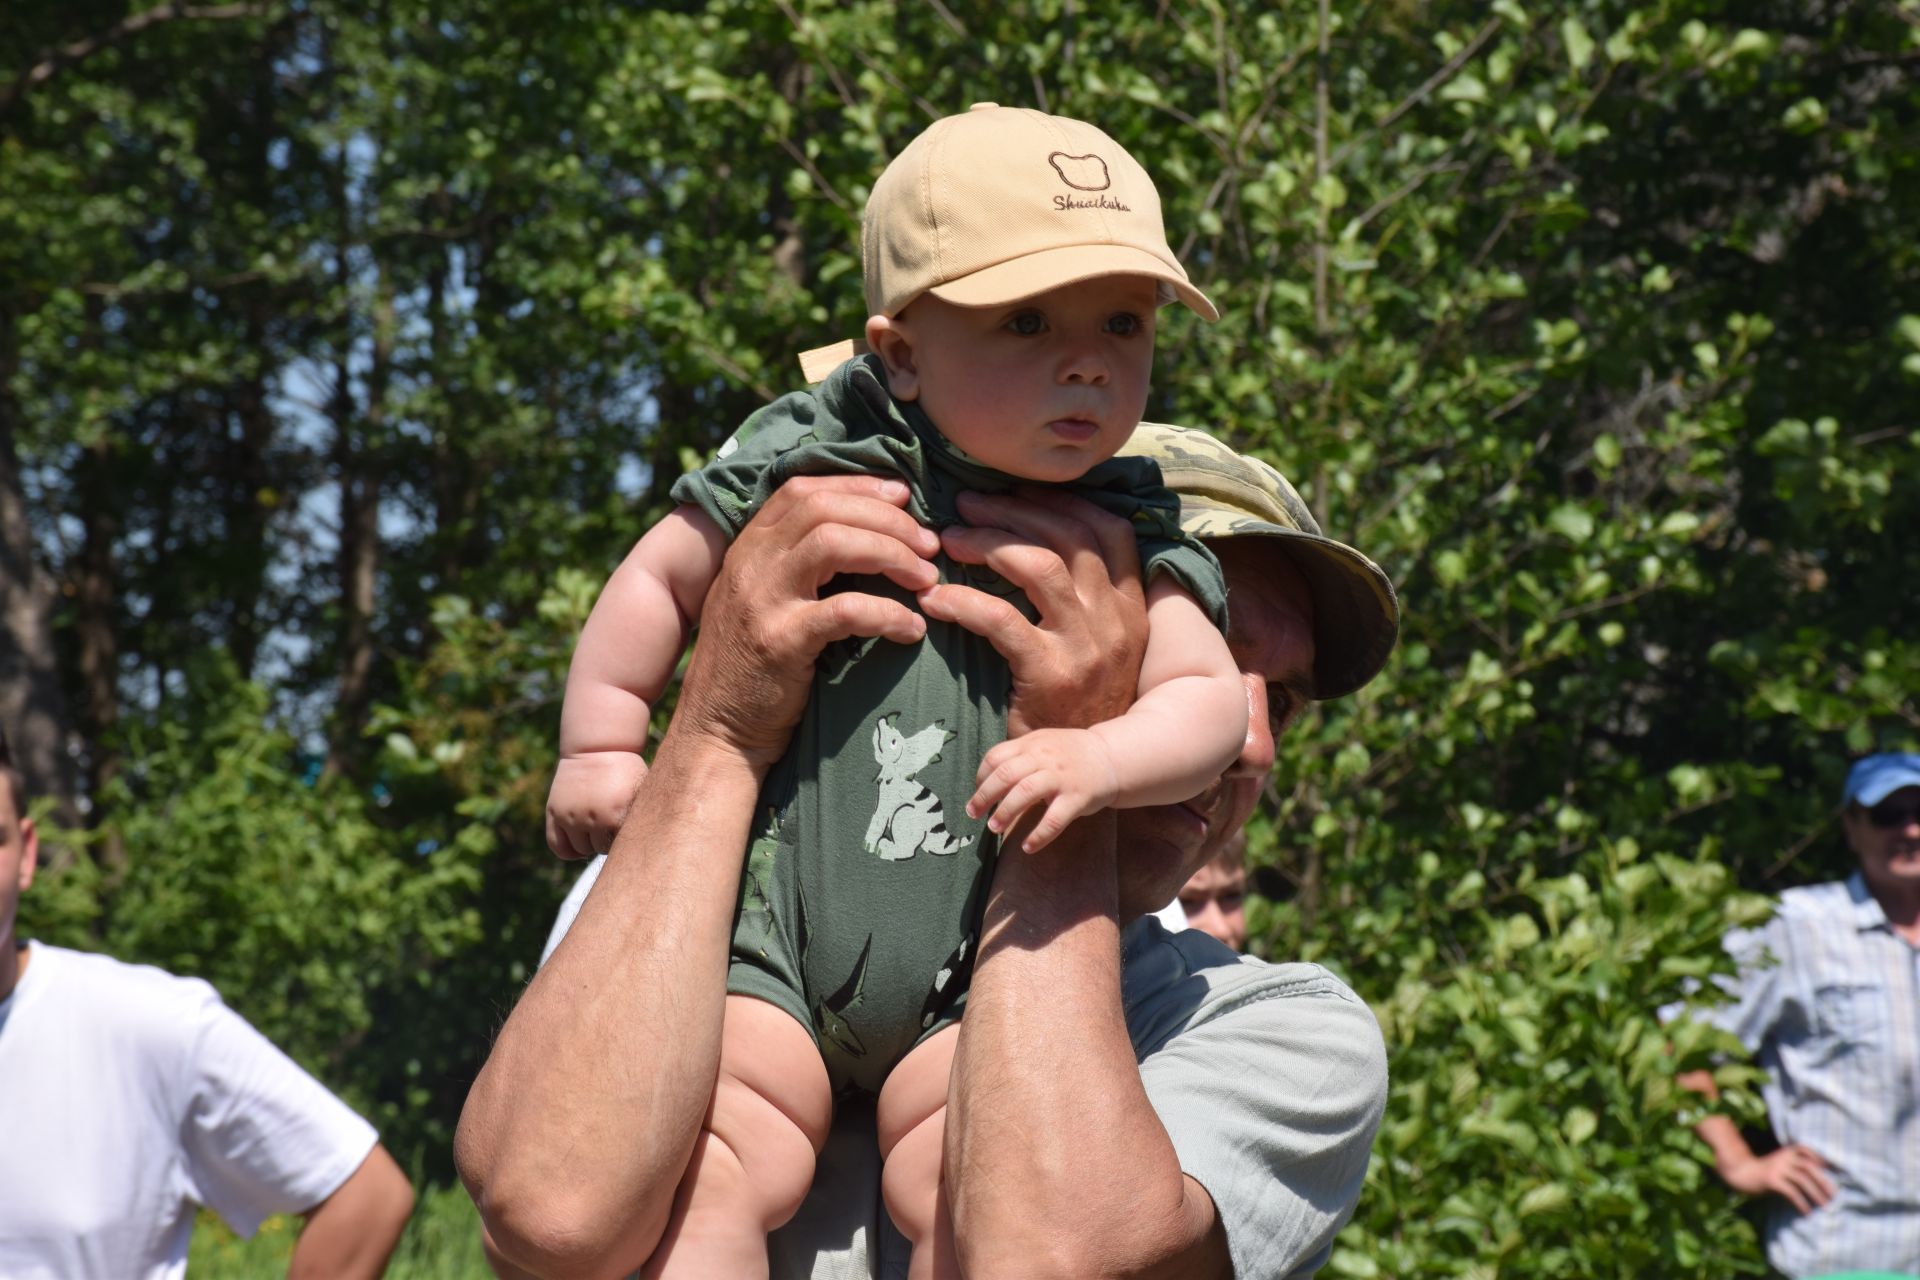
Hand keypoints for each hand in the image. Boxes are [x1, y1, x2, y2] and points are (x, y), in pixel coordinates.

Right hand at [545, 752, 647, 858]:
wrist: (596, 747)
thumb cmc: (625, 771)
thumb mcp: (641, 791)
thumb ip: (640, 817)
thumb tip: (648, 844)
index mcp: (617, 814)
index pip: (623, 846)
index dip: (627, 840)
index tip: (630, 830)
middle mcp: (592, 817)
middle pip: (601, 849)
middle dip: (608, 841)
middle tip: (612, 827)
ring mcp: (571, 816)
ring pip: (581, 849)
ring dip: (590, 844)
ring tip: (598, 829)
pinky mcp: (554, 812)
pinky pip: (558, 846)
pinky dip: (569, 852)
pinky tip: (580, 844)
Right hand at [672, 475, 939, 769]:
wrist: (716, 733)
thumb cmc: (754, 669)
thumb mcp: (763, 602)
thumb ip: (795, 565)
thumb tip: (866, 535)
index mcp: (747, 548)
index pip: (802, 489)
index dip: (857, 484)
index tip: (903, 495)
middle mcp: (749, 564)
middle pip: (824, 508)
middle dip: (887, 518)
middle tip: (928, 544)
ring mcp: (761, 600)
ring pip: (834, 542)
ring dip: (892, 553)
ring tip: (927, 579)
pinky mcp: (780, 642)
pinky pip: (846, 610)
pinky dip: (889, 613)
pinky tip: (912, 630)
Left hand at [923, 487, 1148, 737]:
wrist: (1086, 774)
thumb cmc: (1079, 703)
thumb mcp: (1100, 646)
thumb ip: (1084, 599)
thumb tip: (1038, 542)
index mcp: (1131, 605)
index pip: (1108, 527)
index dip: (1059, 501)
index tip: (1014, 492)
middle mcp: (1115, 618)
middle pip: (1067, 535)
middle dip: (1011, 510)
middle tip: (965, 505)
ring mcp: (1087, 646)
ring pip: (1037, 564)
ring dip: (986, 542)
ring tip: (948, 541)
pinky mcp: (1050, 674)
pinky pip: (1002, 620)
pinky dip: (962, 600)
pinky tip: (935, 600)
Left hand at [968, 727, 1120, 852]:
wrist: (1111, 757)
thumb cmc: (1070, 755)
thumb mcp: (1043, 744)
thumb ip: (1018, 756)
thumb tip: (985, 778)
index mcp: (1031, 744)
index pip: (996, 757)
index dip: (981, 776)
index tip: (977, 793)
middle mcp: (1044, 758)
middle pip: (1005, 775)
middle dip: (984, 796)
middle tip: (973, 814)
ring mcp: (1061, 777)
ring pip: (1024, 793)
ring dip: (1004, 812)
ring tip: (993, 827)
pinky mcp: (1077, 797)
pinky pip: (1054, 819)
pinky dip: (1039, 835)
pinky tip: (1028, 847)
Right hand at [1719, 1144, 1835, 1214]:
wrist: (1739, 1173)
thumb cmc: (1763, 1172)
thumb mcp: (1779, 1164)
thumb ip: (1794, 1167)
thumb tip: (1818, 1183)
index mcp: (1786, 1152)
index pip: (1805, 1150)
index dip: (1819, 1158)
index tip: (1830, 1170)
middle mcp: (1782, 1158)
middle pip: (1808, 1167)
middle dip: (1823, 1181)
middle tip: (1834, 1196)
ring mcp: (1777, 1168)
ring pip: (1802, 1180)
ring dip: (1816, 1194)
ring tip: (1825, 1206)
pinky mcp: (1771, 1180)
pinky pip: (1791, 1192)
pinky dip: (1801, 1203)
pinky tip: (1806, 1212)